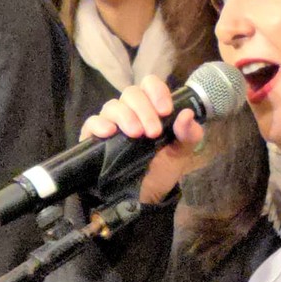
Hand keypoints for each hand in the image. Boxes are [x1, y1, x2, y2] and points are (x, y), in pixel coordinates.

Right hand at [80, 74, 205, 204]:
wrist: (144, 196)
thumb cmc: (162, 168)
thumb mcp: (181, 152)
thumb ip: (188, 134)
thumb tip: (187, 114)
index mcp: (152, 108)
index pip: (150, 84)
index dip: (157, 92)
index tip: (165, 111)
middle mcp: (130, 111)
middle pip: (131, 93)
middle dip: (144, 110)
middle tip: (153, 132)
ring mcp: (112, 123)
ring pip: (113, 105)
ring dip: (126, 116)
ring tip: (136, 134)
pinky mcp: (94, 138)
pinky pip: (92, 122)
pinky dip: (100, 124)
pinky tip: (109, 132)